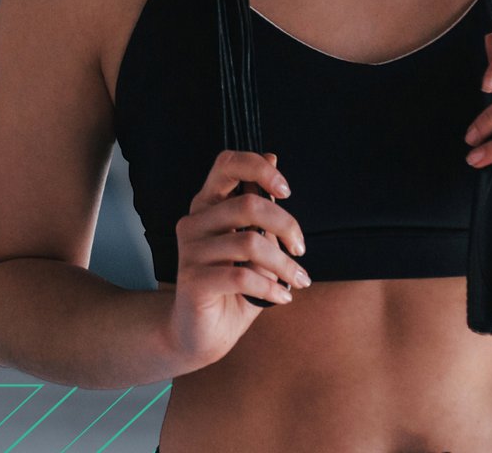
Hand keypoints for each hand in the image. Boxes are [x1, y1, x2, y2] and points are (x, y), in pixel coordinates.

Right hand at [165, 151, 310, 369]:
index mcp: (207, 206)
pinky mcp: (193, 281)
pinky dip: (271, 287)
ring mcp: (190, 252)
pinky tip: (281, 297)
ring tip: (298, 281)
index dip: (258, 168)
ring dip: (285, 265)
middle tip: (300, 250)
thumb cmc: (233, 288)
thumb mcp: (252, 244)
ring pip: (251, 242)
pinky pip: (242, 276)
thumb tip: (272, 156)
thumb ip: (260, 208)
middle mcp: (194, 222)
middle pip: (248, 203)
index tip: (286, 191)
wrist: (201, 335)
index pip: (226, 164)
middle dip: (286, 225)